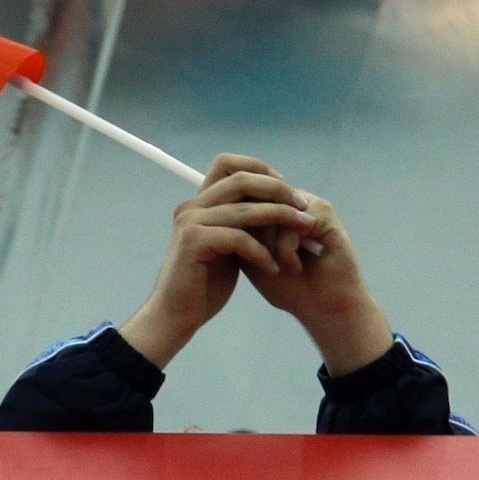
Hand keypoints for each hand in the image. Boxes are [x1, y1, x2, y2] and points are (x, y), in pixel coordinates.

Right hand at [116, 155, 318, 368]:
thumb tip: (271, 206)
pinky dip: (261, 252)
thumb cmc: (202, 286)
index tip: (286, 189)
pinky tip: (274, 268)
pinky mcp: (193, 242)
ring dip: (280, 218)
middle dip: (278, 191)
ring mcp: (190, 222)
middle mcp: (192, 206)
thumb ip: (240, 225)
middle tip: (303, 208)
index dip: (260, 168)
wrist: (175, 316)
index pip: (227, 163)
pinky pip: (239, 239)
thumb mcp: (226, 248)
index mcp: (199, 203)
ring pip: (245, 210)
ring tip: (303, 231)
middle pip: (241, 180)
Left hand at [241, 184, 394, 377]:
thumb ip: (236, 236)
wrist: (322, 309)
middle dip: (254, 237)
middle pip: (254, 203)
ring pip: (271, 212)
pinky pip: (291, 222)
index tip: (245, 260)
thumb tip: (214, 219)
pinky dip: (286, 249)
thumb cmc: (289, 289)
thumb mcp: (253, 261)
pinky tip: (293, 268)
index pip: (243, 202)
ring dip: (270, 245)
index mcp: (274, 212)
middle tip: (266, 264)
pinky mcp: (324, 214)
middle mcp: (290, 204)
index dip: (238, 229)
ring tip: (280, 268)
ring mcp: (307, 206)